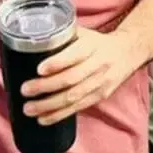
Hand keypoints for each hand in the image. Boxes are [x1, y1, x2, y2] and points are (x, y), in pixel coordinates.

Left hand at [20, 27, 143, 123]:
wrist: (127, 53)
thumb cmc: (97, 42)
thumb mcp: (84, 33)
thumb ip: (62, 36)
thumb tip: (33, 38)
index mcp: (92, 46)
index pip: (75, 55)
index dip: (57, 63)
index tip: (39, 69)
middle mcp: (97, 65)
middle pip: (71, 79)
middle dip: (46, 87)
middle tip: (25, 90)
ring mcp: (100, 83)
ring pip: (73, 97)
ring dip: (49, 105)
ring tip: (29, 108)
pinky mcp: (100, 96)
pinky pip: (78, 108)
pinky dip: (59, 115)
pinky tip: (43, 119)